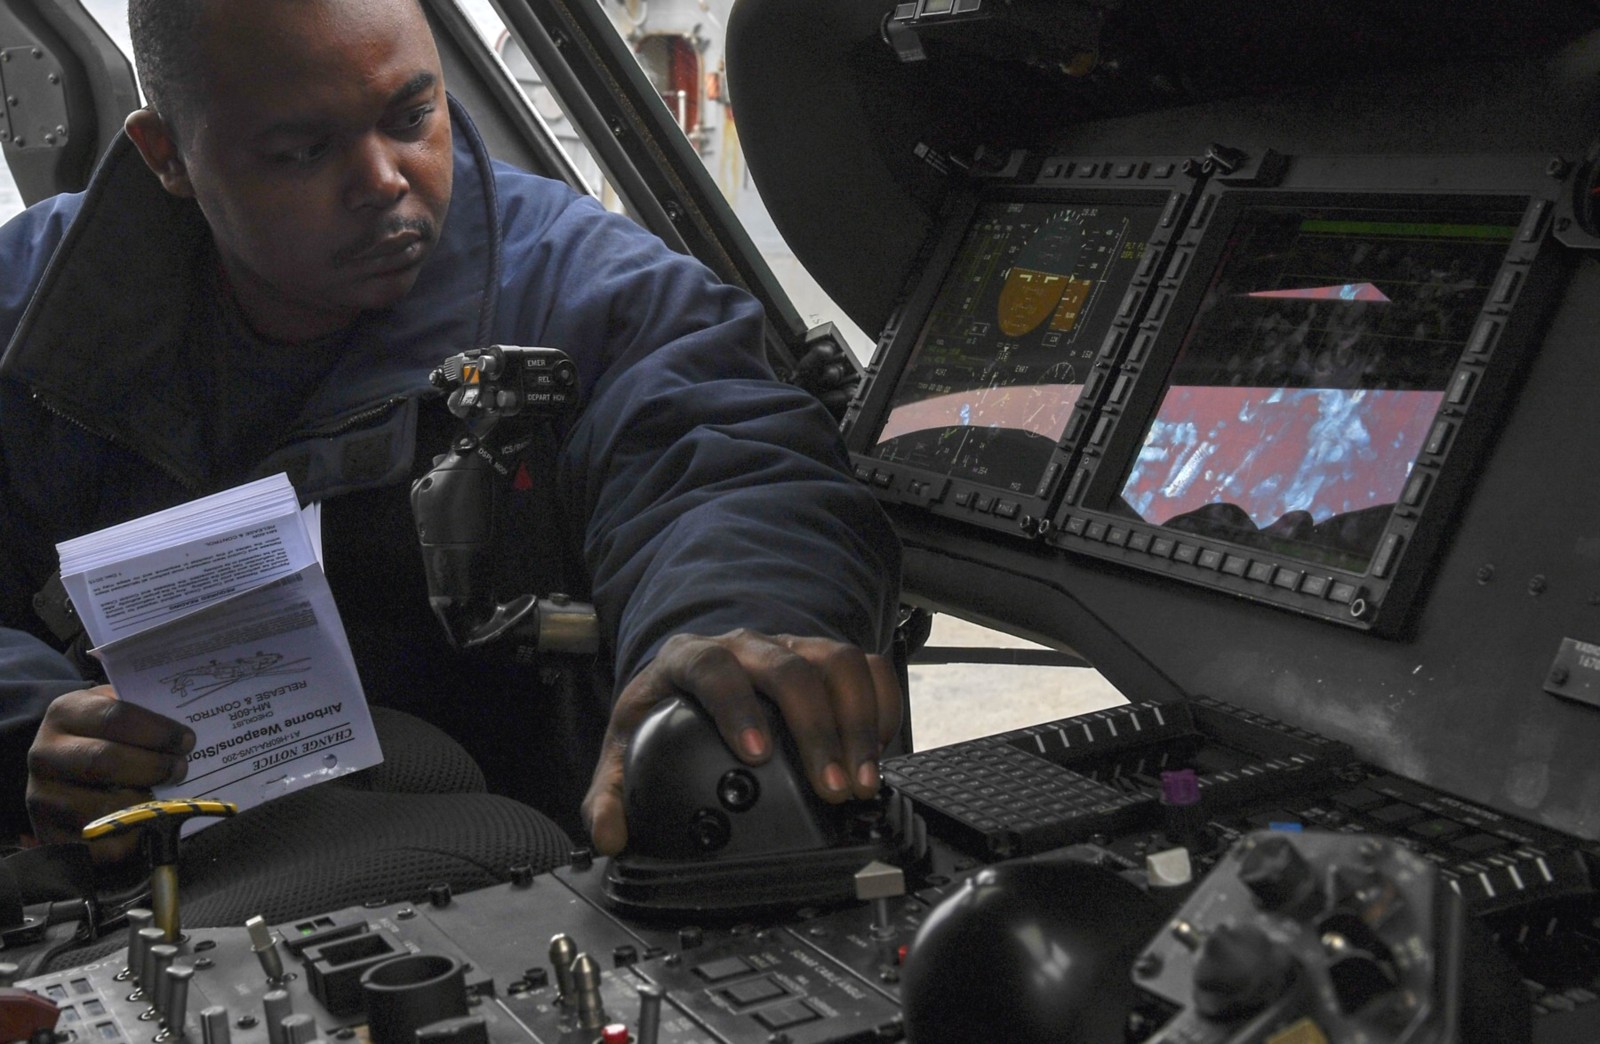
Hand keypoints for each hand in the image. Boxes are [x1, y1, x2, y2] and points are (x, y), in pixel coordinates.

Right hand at [26, 686, 195, 861]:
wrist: (64, 771)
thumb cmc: (105, 736)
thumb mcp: (117, 711)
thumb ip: (146, 712)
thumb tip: (190, 724)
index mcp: (65, 713)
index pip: (114, 717)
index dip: (157, 731)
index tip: (187, 741)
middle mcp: (45, 754)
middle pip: (104, 760)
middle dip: (153, 767)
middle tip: (181, 770)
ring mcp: (43, 797)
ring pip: (100, 806)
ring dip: (144, 804)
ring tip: (167, 798)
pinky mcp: (51, 835)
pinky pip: (98, 844)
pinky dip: (131, 838)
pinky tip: (149, 825)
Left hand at [583, 629, 901, 855]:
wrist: (696, 675)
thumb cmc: (666, 711)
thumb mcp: (627, 748)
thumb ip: (611, 794)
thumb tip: (609, 833)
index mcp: (691, 660)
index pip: (714, 669)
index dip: (737, 706)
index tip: (756, 753)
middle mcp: (746, 645)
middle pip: (790, 667)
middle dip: (816, 728)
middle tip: (831, 788)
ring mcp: (792, 645)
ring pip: (836, 662)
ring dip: (857, 720)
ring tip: (863, 780)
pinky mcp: (827, 656)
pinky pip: (867, 666)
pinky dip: (882, 705)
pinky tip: (882, 750)